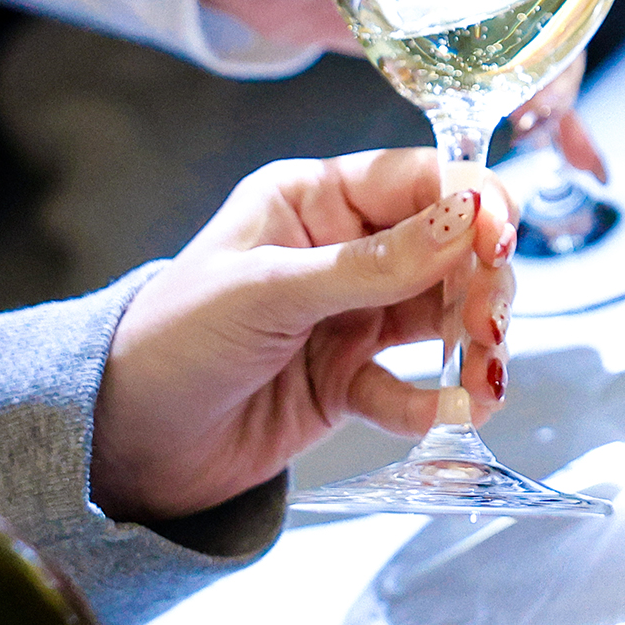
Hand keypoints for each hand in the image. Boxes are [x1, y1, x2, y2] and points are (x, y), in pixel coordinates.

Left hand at [90, 147, 517, 521]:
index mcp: (313, 199)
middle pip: (447, 249)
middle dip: (480, 284)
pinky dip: (438, 401)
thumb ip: (374, 263)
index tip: (502, 240)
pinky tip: (450, 415)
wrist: (122, 444)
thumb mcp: (270, 291)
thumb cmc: (171, 342)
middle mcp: (340, 248)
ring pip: (441, 316)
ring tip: (485, 380)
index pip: (418, 180)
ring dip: (474, 346)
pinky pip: (413, 384)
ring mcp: (349, 315)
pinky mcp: (350, 380)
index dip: (472, 202)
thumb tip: (467, 216)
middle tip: (490, 327)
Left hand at [190, 0, 606, 182]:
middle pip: (553, 1)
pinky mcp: (430, 34)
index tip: (569, 46)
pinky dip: (517, 109)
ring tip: (554, 145)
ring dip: (549, 94)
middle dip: (563, 62)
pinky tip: (549, 147)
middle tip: (546, 117)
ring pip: (529, 44)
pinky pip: (489, 73)